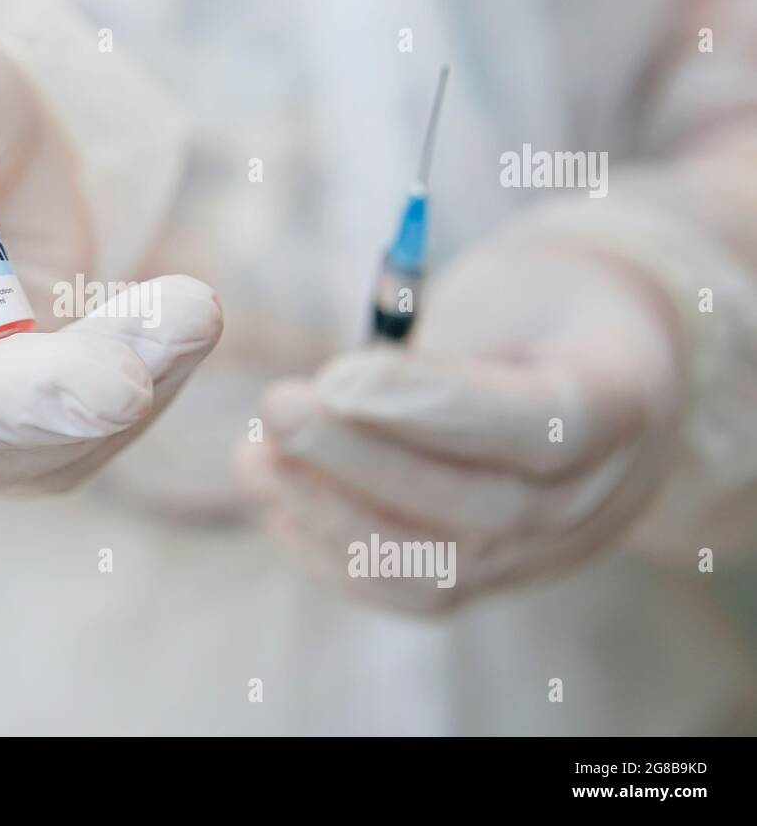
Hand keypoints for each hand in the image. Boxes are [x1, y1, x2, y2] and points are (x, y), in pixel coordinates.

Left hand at [238, 241, 686, 610]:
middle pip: (482, 506)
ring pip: (440, 568)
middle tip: (277, 408)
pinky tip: (277, 503)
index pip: (538, 425)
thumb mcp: (512, 284)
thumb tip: (338, 394)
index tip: (335, 377)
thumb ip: (447, 337)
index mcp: (620, 398)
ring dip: (331, 514)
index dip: (432, 408)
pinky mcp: (494, 577)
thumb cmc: (535, 305)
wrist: (591, 360)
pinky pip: (412, 594)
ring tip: (256, 456)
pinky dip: (334, 557)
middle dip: (359, 459)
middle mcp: (596, 494)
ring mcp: (548, 549)